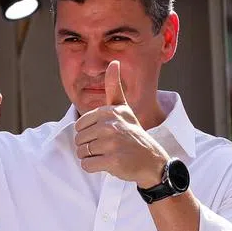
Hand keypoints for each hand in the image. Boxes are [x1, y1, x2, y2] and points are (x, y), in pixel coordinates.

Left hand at [73, 60, 168, 187]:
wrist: (152, 160)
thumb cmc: (133, 134)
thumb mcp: (124, 109)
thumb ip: (114, 87)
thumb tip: (114, 62)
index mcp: (110, 112)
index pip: (80, 125)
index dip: (88, 133)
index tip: (105, 135)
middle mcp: (111, 125)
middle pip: (79, 139)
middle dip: (89, 146)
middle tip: (108, 148)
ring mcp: (112, 143)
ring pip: (82, 152)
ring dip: (91, 158)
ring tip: (107, 155)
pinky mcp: (113, 161)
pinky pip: (87, 165)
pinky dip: (93, 168)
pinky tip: (107, 164)